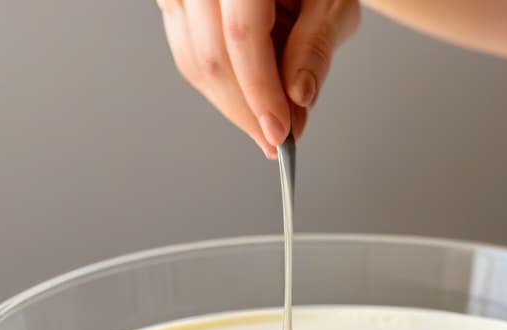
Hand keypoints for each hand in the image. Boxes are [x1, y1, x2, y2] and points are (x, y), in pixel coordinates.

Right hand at [159, 0, 359, 157]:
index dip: (260, 90)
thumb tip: (299, 97)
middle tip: (274, 138)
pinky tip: (246, 96)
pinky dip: (219, 85)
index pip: (242, 34)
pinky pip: (188, 55)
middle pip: (212, 55)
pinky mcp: (175, 3)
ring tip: (266, 119)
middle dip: (245, 109)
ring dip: (231, 103)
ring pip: (194, 62)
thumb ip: (315, 47)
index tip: (278, 131)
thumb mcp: (331, 2)